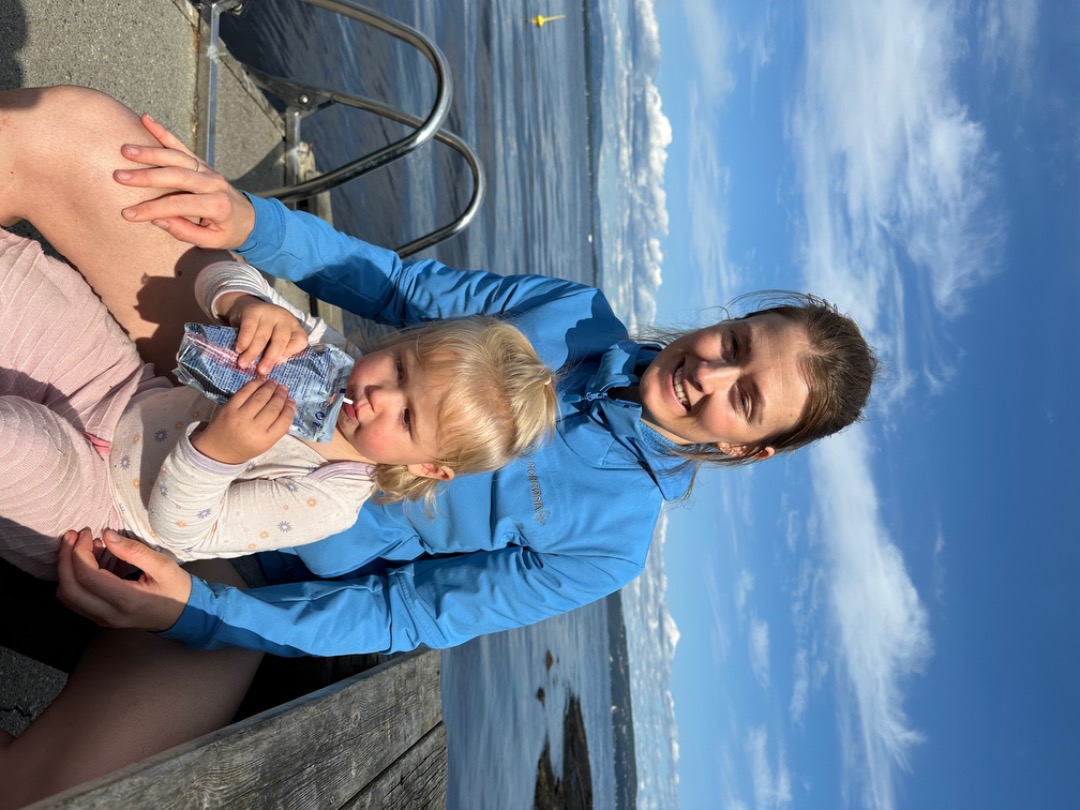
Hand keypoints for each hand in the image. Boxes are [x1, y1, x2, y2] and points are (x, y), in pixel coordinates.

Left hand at [56, 529, 190, 631]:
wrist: (183, 614)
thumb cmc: (176, 587)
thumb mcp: (163, 565)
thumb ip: (135, 551)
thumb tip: (106, 535)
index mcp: (127, 601)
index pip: (88, 577)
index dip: (80, 552)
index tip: (87, 532)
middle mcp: (109, 614)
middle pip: (69, 588)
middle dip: (65, 558)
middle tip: (74, 536)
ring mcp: (102, 619)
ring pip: (67, 596)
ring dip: (66, 568)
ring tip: (80, 546)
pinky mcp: (99, 618)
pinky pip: (74, 599)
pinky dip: (72, 578)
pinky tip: (86, 561)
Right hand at [113, 113, 255, 248]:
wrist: (250, 217)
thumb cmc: (228, 232)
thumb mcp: (212, 241)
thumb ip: (186, 232)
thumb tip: (158, 220)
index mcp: (217, 205)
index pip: (179, 205)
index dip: (152, 209)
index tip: (128, 214)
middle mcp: (213, 183)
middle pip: (177, 175)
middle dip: (146, 176)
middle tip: (119, 176)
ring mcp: (207, 170)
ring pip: (177, 157)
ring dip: (150, 152)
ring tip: (125, 150)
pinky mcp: (201, 162)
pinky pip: (181, 145)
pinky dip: (163, 132)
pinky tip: (146, 118)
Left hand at [193, 379, 294, 463]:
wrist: (217, 450)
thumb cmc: (244, 448)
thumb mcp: (264, 444)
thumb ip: (276, 428)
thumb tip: (287, 405)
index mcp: (265, 441)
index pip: (284, 420)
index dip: (290, 408)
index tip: (291, 401)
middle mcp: (253, 429)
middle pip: (273, 407)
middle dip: (281, 395)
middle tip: (284, 389)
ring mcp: (240, 417)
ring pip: (260, 397)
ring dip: (270, 387)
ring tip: (275, 383)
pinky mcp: (229, 407)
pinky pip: (245, 392)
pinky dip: (255, 384)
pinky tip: (261, 382)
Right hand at [220, 294, 308, 374]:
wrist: (245, 307)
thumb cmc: (264, 330)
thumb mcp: (276, 338)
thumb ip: (280, 350)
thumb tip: (277, 362)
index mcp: (294, 327)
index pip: (300, 340)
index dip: (291, 352)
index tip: (279, 363)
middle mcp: (284, 319)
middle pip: (281, 340)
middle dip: (270, 358)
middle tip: (261, 371)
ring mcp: (269, 313)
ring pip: (262, 336)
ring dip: (252, 352)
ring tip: (243, 364)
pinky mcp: (253, 311)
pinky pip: (248, 329)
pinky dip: (243, 341)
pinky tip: (239, 350)